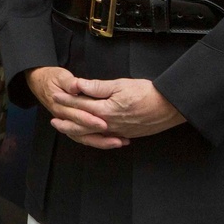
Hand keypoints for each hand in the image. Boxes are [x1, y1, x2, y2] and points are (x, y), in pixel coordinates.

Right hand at [25, 67, 129, 149]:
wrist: (39, 82)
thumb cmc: (52, 78)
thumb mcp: (60, 76)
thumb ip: (69, 82)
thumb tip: (76, 86)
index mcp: (60, 106)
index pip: (76, 116)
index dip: (89, 120)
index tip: (104, 123)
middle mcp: (64, 118)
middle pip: (82, 132)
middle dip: (100, 137)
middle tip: (117, 139)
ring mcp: (69, 123)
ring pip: (84, 138)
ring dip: (101, 142)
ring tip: (119, 142)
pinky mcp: (74, 124)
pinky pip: (86, 137)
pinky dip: (99, 140)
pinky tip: (114, 141)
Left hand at [52, 77, 185, 141]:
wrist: (169, 106)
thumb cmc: (146, 93)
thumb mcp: (119, 84)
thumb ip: (97, 86)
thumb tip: (77, 85)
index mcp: (105, 110)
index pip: (80, 105)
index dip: (66, 100)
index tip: (55, 96)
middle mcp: (109, 124)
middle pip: (81, 125)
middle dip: (66, 122)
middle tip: (53, 120)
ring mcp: (118, 132)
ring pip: (92, 134)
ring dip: (77, 132)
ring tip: (67, 130)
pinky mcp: (126, 135)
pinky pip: (105, 139)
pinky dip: (94, 138)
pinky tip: (90, 136)